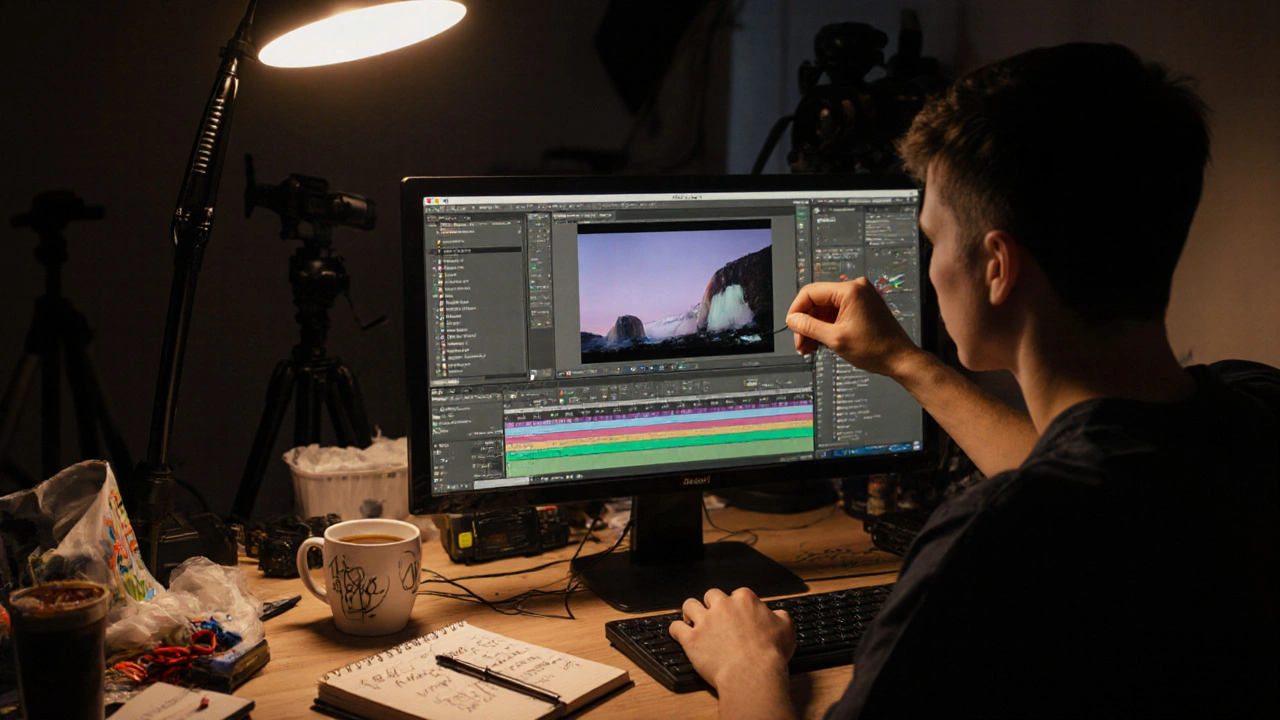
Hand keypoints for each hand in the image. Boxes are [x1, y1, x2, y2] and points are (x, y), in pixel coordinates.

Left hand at [668, 588, 795, 691]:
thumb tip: (777, 614)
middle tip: (715, 617)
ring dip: (690, 612)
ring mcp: (705, 621)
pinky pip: (675, 628)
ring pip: (689, 605)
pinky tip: (679, 633)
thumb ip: (780, 616)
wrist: (752, 673)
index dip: (736, 605)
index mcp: (744, 600)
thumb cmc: (770, 654)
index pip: (737, 594)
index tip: (737, 615)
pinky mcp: (691, 639)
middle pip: (711, 595)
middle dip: (712, 605)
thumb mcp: (786, 629)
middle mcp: (722, 606)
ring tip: (693, 620)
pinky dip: (676, 630)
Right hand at [787, 278, 920, 377]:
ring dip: (815, 327)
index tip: (791, 327)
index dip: (796, 310)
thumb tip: (792, 319)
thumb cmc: (876, 349)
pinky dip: (827, 326)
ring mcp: (860, 296)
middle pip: (817, 301)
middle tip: (801, 344)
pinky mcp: (862, 306)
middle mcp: (855, 288)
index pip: (810, 293)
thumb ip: (809, 327)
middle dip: (806, 323)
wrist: (899, 359)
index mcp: (850, 291)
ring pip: (825, 308)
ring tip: (809, 347)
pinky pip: (836, 312)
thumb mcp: (835, 339)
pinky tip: (821, 342)